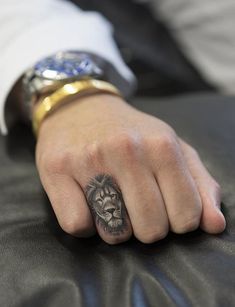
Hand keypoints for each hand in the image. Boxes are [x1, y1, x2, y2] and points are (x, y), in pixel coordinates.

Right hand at [35, 94, 225, 243]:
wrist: (81, 107)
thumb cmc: (130, 132)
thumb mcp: (173, 147)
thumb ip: (200, 184)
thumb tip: (215, 226)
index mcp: (162, 146)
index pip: (187, 217)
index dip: (179, 223)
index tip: (167, 210)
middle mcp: (126, 150)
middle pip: (150, 230)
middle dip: (147, 228)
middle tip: (136, 206)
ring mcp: (89, 160)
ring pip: (114, 232)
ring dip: (115, 227)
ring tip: (111, 202)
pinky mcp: (56, 169)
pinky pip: (77, 225)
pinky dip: (85, 223)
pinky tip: (87, 203)